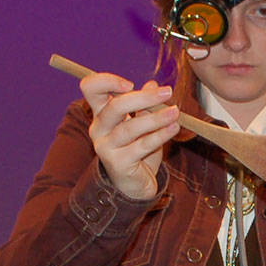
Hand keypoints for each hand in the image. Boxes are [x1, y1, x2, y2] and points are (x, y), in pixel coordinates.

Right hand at [81, 72, 179, 200]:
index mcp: (101, 113)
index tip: (131, 83)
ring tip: (175, 112)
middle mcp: (98, 129)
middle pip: (115, 107)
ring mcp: (106, 147)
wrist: (134, 184)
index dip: (107, 81)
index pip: (90, 89)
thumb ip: (144, 105)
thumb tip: (153, 84)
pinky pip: (141, 146)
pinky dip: (159, 135)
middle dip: (143, 98)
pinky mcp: (118, 163)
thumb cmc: (136, 149)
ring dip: (155, 118)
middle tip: (167, 93)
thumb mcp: (142, 123)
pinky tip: (173, 128)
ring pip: (130, 128)